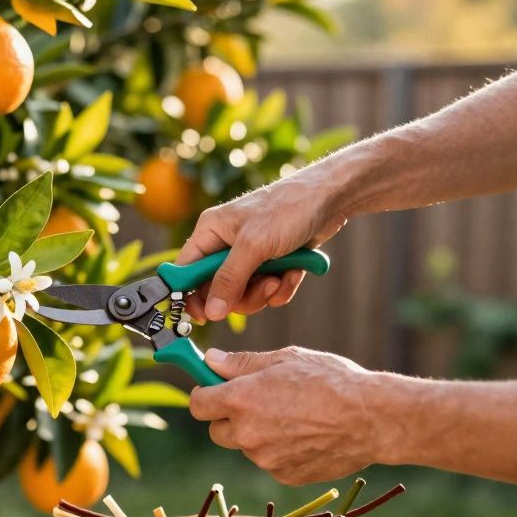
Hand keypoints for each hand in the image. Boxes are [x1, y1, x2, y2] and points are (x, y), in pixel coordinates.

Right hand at [178, 171, 346, 320]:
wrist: (330, 199)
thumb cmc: (287, 209)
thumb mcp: (253, 246)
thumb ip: (229, 280)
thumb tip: (210, 312)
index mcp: (210, 232)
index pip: (186, 271)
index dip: (190, 296)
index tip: (202, 317)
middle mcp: (225, 244)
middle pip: (217, 290)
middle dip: (241, 296)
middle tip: (262, 288)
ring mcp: (249, 255)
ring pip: (244, 294)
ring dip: (264, 292)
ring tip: (280, 277)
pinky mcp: (271, 263)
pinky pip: (267, 290)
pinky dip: (281, 287)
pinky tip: (294, 272)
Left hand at [189, 347, 394, 484]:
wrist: (372, 418)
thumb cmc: (331, 381)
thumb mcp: (286, 359)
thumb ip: (242, 363)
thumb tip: (211, 360)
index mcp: (241, 400)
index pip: (198, 404)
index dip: (206, 395)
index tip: (216, 389)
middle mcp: (247, 433)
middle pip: (217, 431)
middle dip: (230, 418)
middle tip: (258, 402)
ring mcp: (265, 458)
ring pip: (247, 446)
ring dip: (258, 434)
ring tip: (295, 417)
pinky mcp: (285, 475)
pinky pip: (271, 461)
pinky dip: (281, 451)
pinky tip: (307, 435)